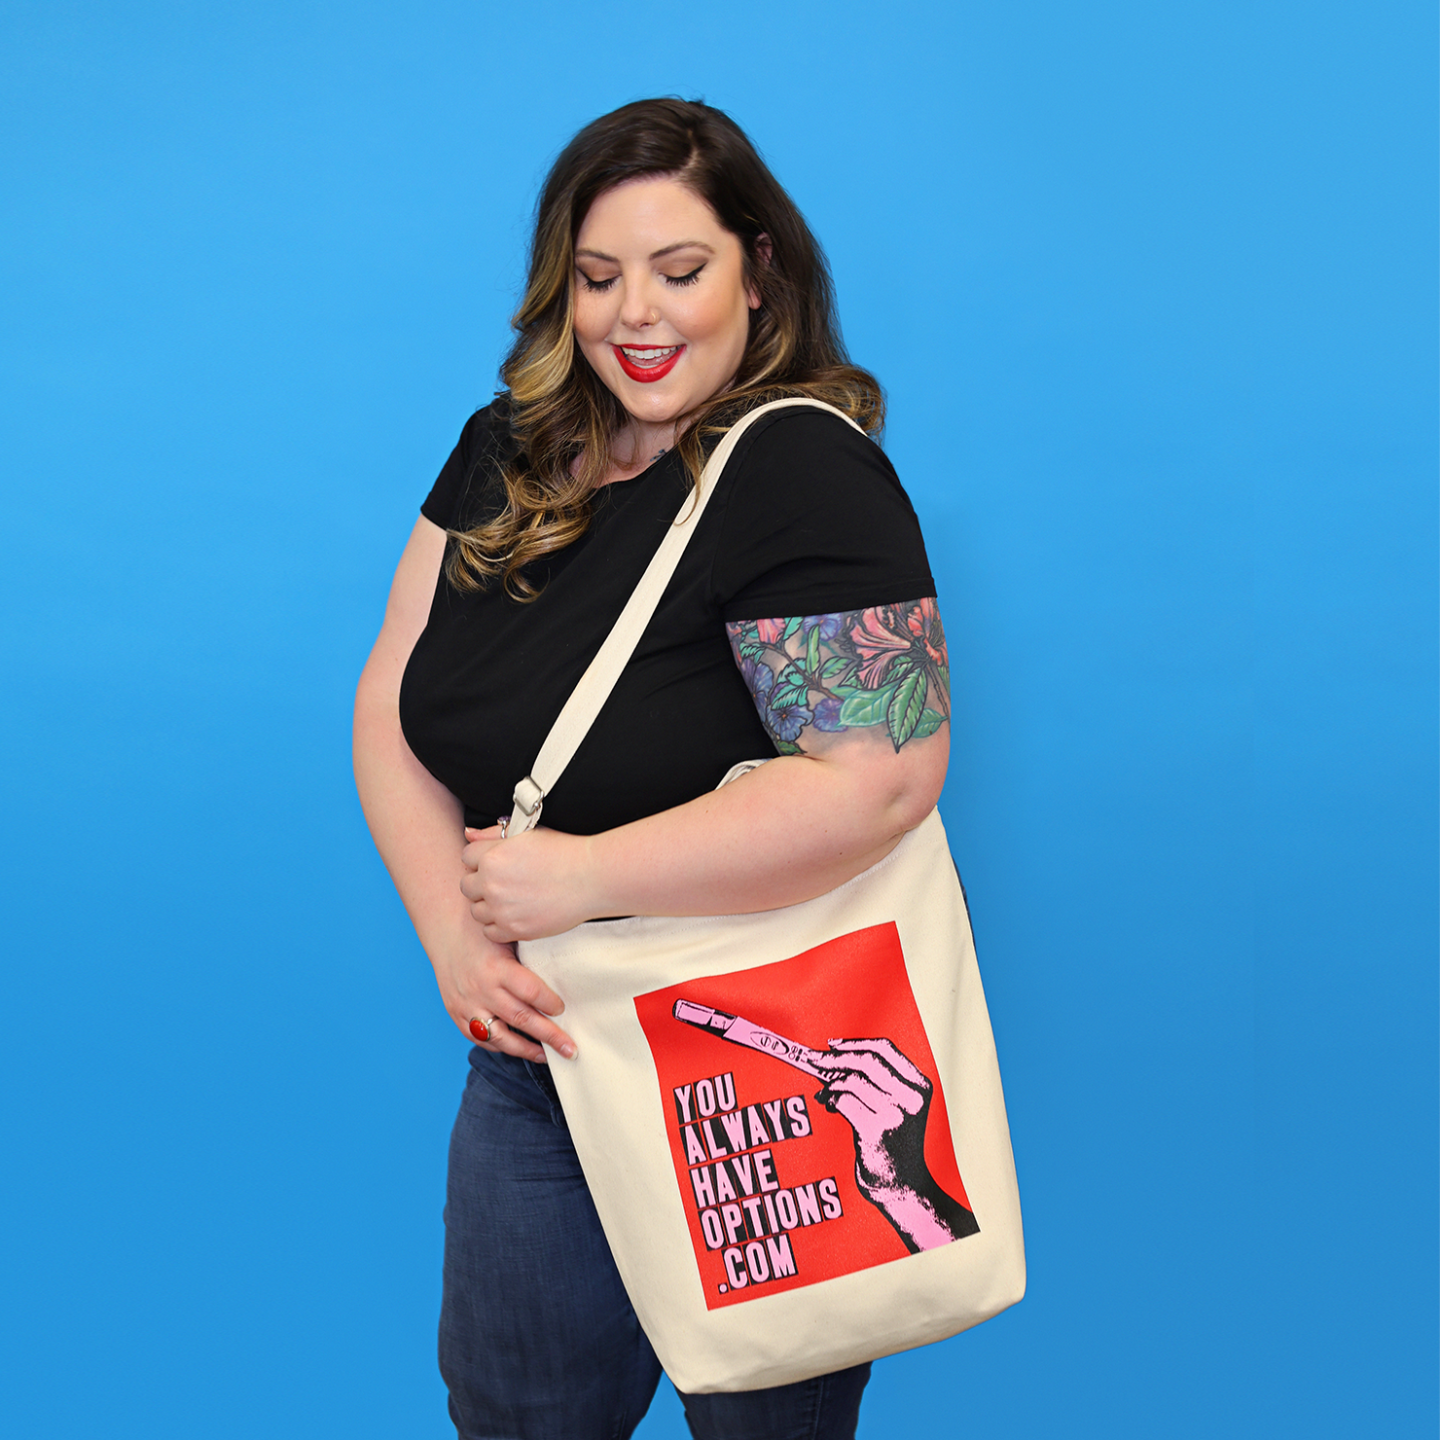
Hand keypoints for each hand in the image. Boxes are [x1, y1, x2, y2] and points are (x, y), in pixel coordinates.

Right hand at [435, 929, 575, 1062]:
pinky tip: (518, 1047)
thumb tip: (563, 977)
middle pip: (520, 1018)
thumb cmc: (483, 931)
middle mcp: (482, 989)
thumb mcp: (508, 937)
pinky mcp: (456, 1014)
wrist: (444, 930)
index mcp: (497, 967)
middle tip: (570, 1049)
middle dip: (549, 1036)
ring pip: (500, 1036)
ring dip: (526, 1050)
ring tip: (547, 1056)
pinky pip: (480, 1038)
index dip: (550, 1003)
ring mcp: (466, 1005)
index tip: (563, 1009)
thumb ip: (529, 958)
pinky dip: (500, 1045)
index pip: (530, 991)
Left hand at [460, 825, 597, 942]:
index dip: (481, 859)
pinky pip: (489, 932)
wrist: (591, 878)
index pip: (466, 857)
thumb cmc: (563, 852)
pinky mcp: (514, 929)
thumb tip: (468, 835)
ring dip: (488, 905)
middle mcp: (492, 883)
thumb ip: (493, 834)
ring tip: (511, 899)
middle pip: (466, 886)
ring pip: (476, 911)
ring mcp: (502, 909)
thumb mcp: (527, 832)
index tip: (495, 863)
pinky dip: (498, 925)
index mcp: (493, 856)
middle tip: (503, 882)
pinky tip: (514, 914)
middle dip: (480, 883)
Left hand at [817, 1037, 975, 1250]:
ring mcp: (895, 1114)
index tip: (832, 1044)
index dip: (855, 1043)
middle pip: (866, 1060)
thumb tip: (834, 1056)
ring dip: (830, 1082)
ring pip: (851, 1080)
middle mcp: (910, 1097)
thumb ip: (876, 1082)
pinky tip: (828, 1104)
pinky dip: (830, 1098)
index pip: (884, 1049)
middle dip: (835, 1057)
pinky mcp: (876, 1131)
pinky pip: (844, 1101)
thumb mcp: (896, 1107)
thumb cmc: (894, 1145)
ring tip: (824, 1093)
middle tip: (815, 1061)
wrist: (903, 1188)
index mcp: (919, 1086)